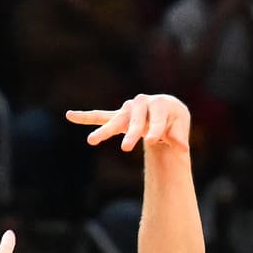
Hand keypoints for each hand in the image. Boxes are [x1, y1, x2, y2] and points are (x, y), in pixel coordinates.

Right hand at [65, 93, 189, 153]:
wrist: (166, 109)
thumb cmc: (174, 118)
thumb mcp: (180, 125)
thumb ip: (179, 136)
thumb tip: (182, 148)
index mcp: (160, 104)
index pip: (157, 119)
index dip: (155, 130)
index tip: (151, 141)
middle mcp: (142, 104)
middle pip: (135, 119)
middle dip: (131, 133)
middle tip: (126, 149)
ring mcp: (128, 110)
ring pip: (115, 120)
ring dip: (104, 131)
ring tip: (91, 141)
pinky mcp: (119, 116)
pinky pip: (101, 116)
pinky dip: (86, 116)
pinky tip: (70, 115)